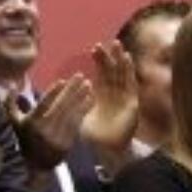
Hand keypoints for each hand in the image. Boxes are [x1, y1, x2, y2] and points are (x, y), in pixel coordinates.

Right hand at [6, 74, 90, 170]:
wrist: (36, 164)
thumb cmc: (25, 138)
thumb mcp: (14, 122)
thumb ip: (10, 104)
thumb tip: (11, 86)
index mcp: (32, 123)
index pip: (44, 105)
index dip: (53, 92)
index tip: (62, 81)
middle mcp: (45, 129)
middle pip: (60, 106)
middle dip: (71, 90)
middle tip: (80, 76)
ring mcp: (58, 136)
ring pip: (71, 113)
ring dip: (81, 97)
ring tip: (88, 85)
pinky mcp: (68, 141)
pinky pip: (77, 122)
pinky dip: (84, 110)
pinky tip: (90, 100)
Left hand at [79, 40, 138, 169]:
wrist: (105, 150)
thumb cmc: (90, 136)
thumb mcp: (77, 114)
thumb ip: (72, 102)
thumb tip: (59, 90)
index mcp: (101, 96)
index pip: (101, 75)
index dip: (99, 62)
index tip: (95, 48)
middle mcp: (114, 95)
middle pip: (113, 72)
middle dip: (110, 57)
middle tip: (107, 42)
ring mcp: (124, 98)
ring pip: (122, 75)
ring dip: (120, 60)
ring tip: (118, 45)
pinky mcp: (132, 103)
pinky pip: (131, 85)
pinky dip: (129, 72)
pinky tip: (127, 60)